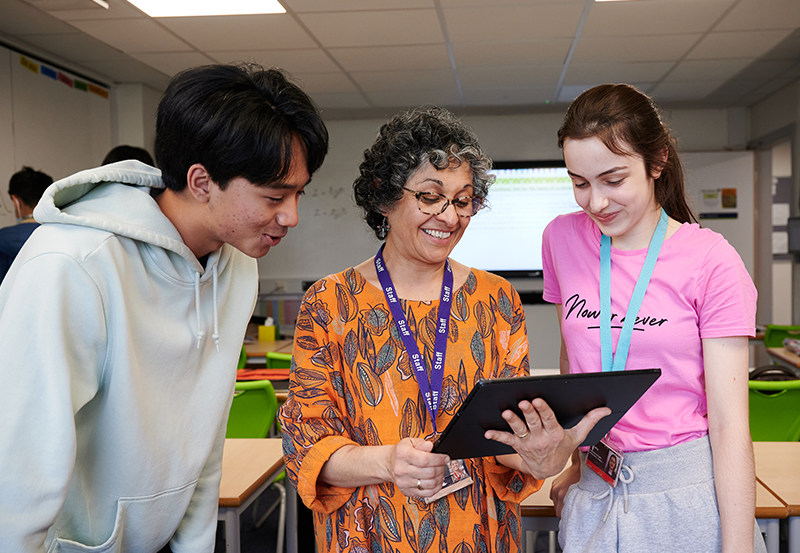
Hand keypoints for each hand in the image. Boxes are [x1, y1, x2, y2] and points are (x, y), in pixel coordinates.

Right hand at [387, 438, 449, 498]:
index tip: (445, 458)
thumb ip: (421, 443)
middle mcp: (401, 469)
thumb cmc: (401, 453)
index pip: (425, 460)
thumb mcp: (409, 442)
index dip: (439, 459)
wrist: (389, 464)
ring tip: (440, 471)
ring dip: (439, 478)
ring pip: (429, 484)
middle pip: (429, 473)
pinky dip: (436, 488)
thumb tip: (429, 446)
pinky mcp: (407, 491)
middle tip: (443, 464)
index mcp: (402, 454)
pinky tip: (436, 481)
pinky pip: (427, 493)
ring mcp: (404, 482)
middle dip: (441, 468)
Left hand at [484, 398, 609, 478]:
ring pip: (519, 430)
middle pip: (533, 423)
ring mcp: (528, 443)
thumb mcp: (577, 436)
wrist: (548, 470)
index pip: (549, 420)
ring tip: (506, 412)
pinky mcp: (517, 446)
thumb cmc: (562, 448)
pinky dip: (497, 436)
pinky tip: (488, 431)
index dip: (543, 410)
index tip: (538, 400)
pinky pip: (506, 441)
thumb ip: (590, 421)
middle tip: (523, 403)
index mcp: (555, 434)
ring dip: (512, 421)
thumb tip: (605, 408)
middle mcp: (541, 439)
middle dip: (528, 413)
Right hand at [549, 461, 580, 516]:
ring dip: (559, 503)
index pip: (559, 513)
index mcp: (562, 495)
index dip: (564, 516)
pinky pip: (553, 495)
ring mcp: (554, 487)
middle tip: (570, 507)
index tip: (568, 516)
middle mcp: (556, 491)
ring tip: (567, 500)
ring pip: (554, 502)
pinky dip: (557, 496)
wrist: (579, 467)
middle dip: (562, 509)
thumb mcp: (580, 495)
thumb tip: (572, 512)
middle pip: (556, 509)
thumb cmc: (582, 480)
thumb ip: (573, 505)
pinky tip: (563, 494)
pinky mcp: (553, 484)